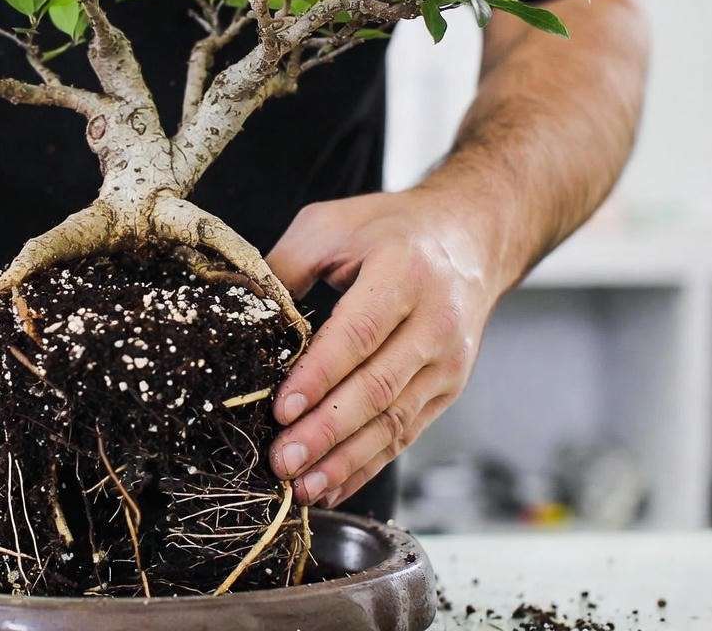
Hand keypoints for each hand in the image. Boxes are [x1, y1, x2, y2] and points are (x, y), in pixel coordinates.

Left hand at [266, 189, 508, 506]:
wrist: (471, 237)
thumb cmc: (390, 231)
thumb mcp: (332, 225)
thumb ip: (285, 266)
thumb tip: (240, 312)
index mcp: (405, 274)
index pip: (358, 335)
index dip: (319, 376)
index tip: (281, 409)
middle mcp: (435, 323)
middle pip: (377, 388)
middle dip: (325, 431)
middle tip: (282, 460)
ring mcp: (448, 362)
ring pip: (393, 422)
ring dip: (344, 459)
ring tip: (301, 486)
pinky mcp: (448, 389)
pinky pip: (405, 434)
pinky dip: (366, 465)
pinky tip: (331, 485)